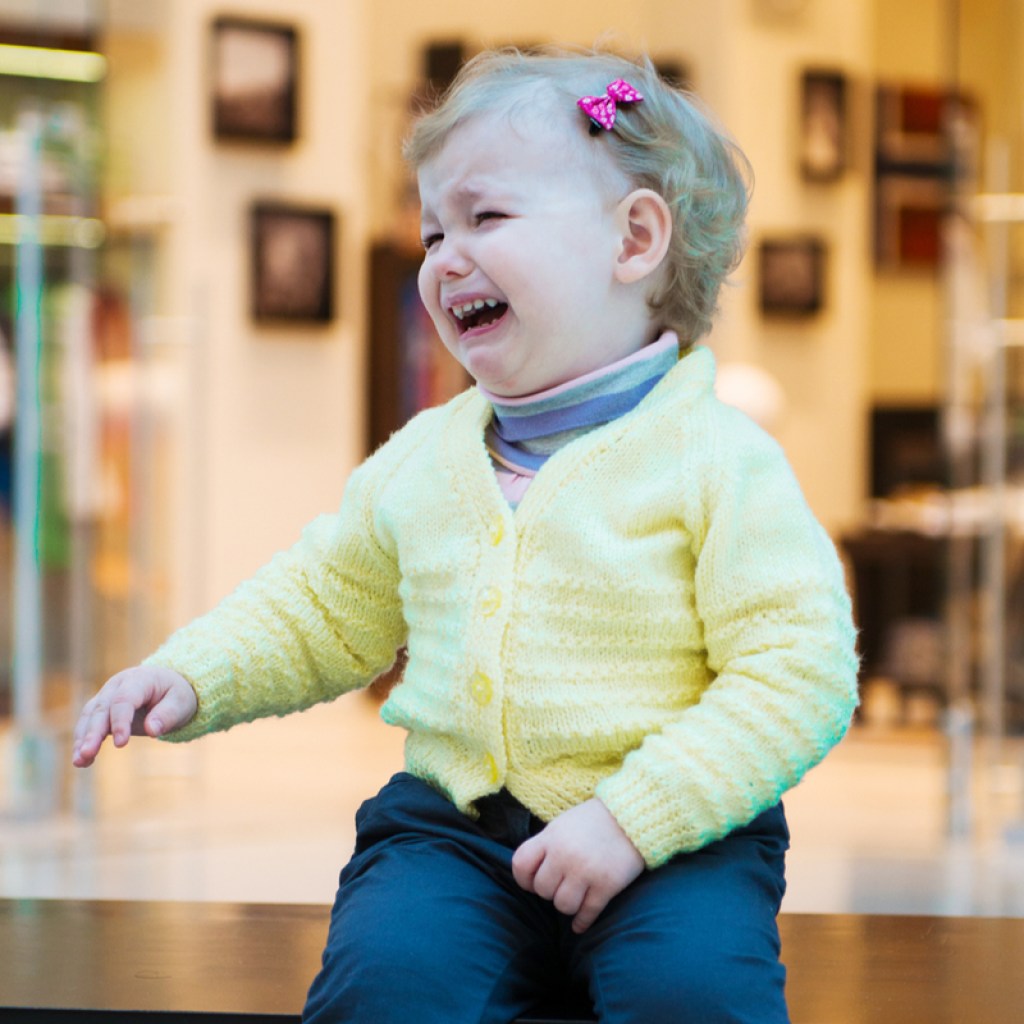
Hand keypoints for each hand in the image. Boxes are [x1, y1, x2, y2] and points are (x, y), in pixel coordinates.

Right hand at [72, 665, 196, 767]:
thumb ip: (167, 715)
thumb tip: (152, 730)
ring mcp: (106, 696)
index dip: (120, 721)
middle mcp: (117, 685)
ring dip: (82, 739)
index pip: (124, 700)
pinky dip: (83, 742)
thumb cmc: (175, 694)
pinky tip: (81, 761)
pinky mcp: (101, 710)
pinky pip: (88, 725)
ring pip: (90, 716)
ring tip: (80, 761)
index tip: (120, 744)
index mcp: (139, 679)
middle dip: (93, 732)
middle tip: (87, 754)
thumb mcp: (181, 702)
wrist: (167, 686)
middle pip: (101, 708)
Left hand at [511, 798, 644, 933]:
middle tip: (562, 885)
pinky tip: (581, 923)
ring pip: (563, 905)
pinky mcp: (607, 884)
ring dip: (568, 905)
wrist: (630, 816)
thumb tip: (531, 875)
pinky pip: (587, 913)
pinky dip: (582, 922)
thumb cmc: (592, 821)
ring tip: (575, 897)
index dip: (523, 879)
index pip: (521, 864)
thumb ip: (546, 846)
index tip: (532, 882)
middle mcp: (565, 854)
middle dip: (550, 891)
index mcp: (551, 837)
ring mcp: (586, 870)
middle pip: (542, 890)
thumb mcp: (562, 825)